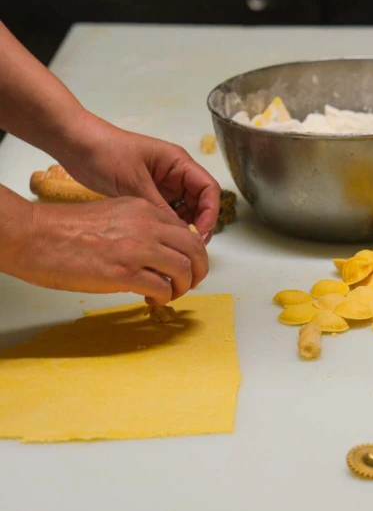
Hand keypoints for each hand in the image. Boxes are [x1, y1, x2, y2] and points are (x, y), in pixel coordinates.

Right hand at [14, 198, 208, 304]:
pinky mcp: (123, 273)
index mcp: (144, 210)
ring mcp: (136, 249)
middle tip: (191, 283)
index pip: (186, 231)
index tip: (186, 265)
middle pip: (195, 249)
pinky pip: (162, 287)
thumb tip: (157, 252)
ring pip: (184, 269)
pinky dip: (164, 297)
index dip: (192, 252)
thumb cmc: (65, 229)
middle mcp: (146, 226)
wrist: (34, 236)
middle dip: (199, 270)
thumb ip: (140, 229)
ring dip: (184, 286)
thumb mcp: (113, 216)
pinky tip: (152, 300)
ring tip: (171, 294)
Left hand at [59, 116, 220, 242]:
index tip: (199, 233)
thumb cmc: (105, 152)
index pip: (208, 189)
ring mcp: (162, 184)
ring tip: (174, 244)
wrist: (74, 144)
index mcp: (179, 163)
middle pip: (200, 202)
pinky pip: (166, 212)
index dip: (210, 212)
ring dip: (184, 226)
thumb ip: (159, 208)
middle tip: (189, 246)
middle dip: (199, 223)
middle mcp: (175, 174)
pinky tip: (160, 237)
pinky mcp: (148, 193)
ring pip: (185, 209)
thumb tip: (179, 234)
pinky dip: (167, 225)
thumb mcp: (134, 182)